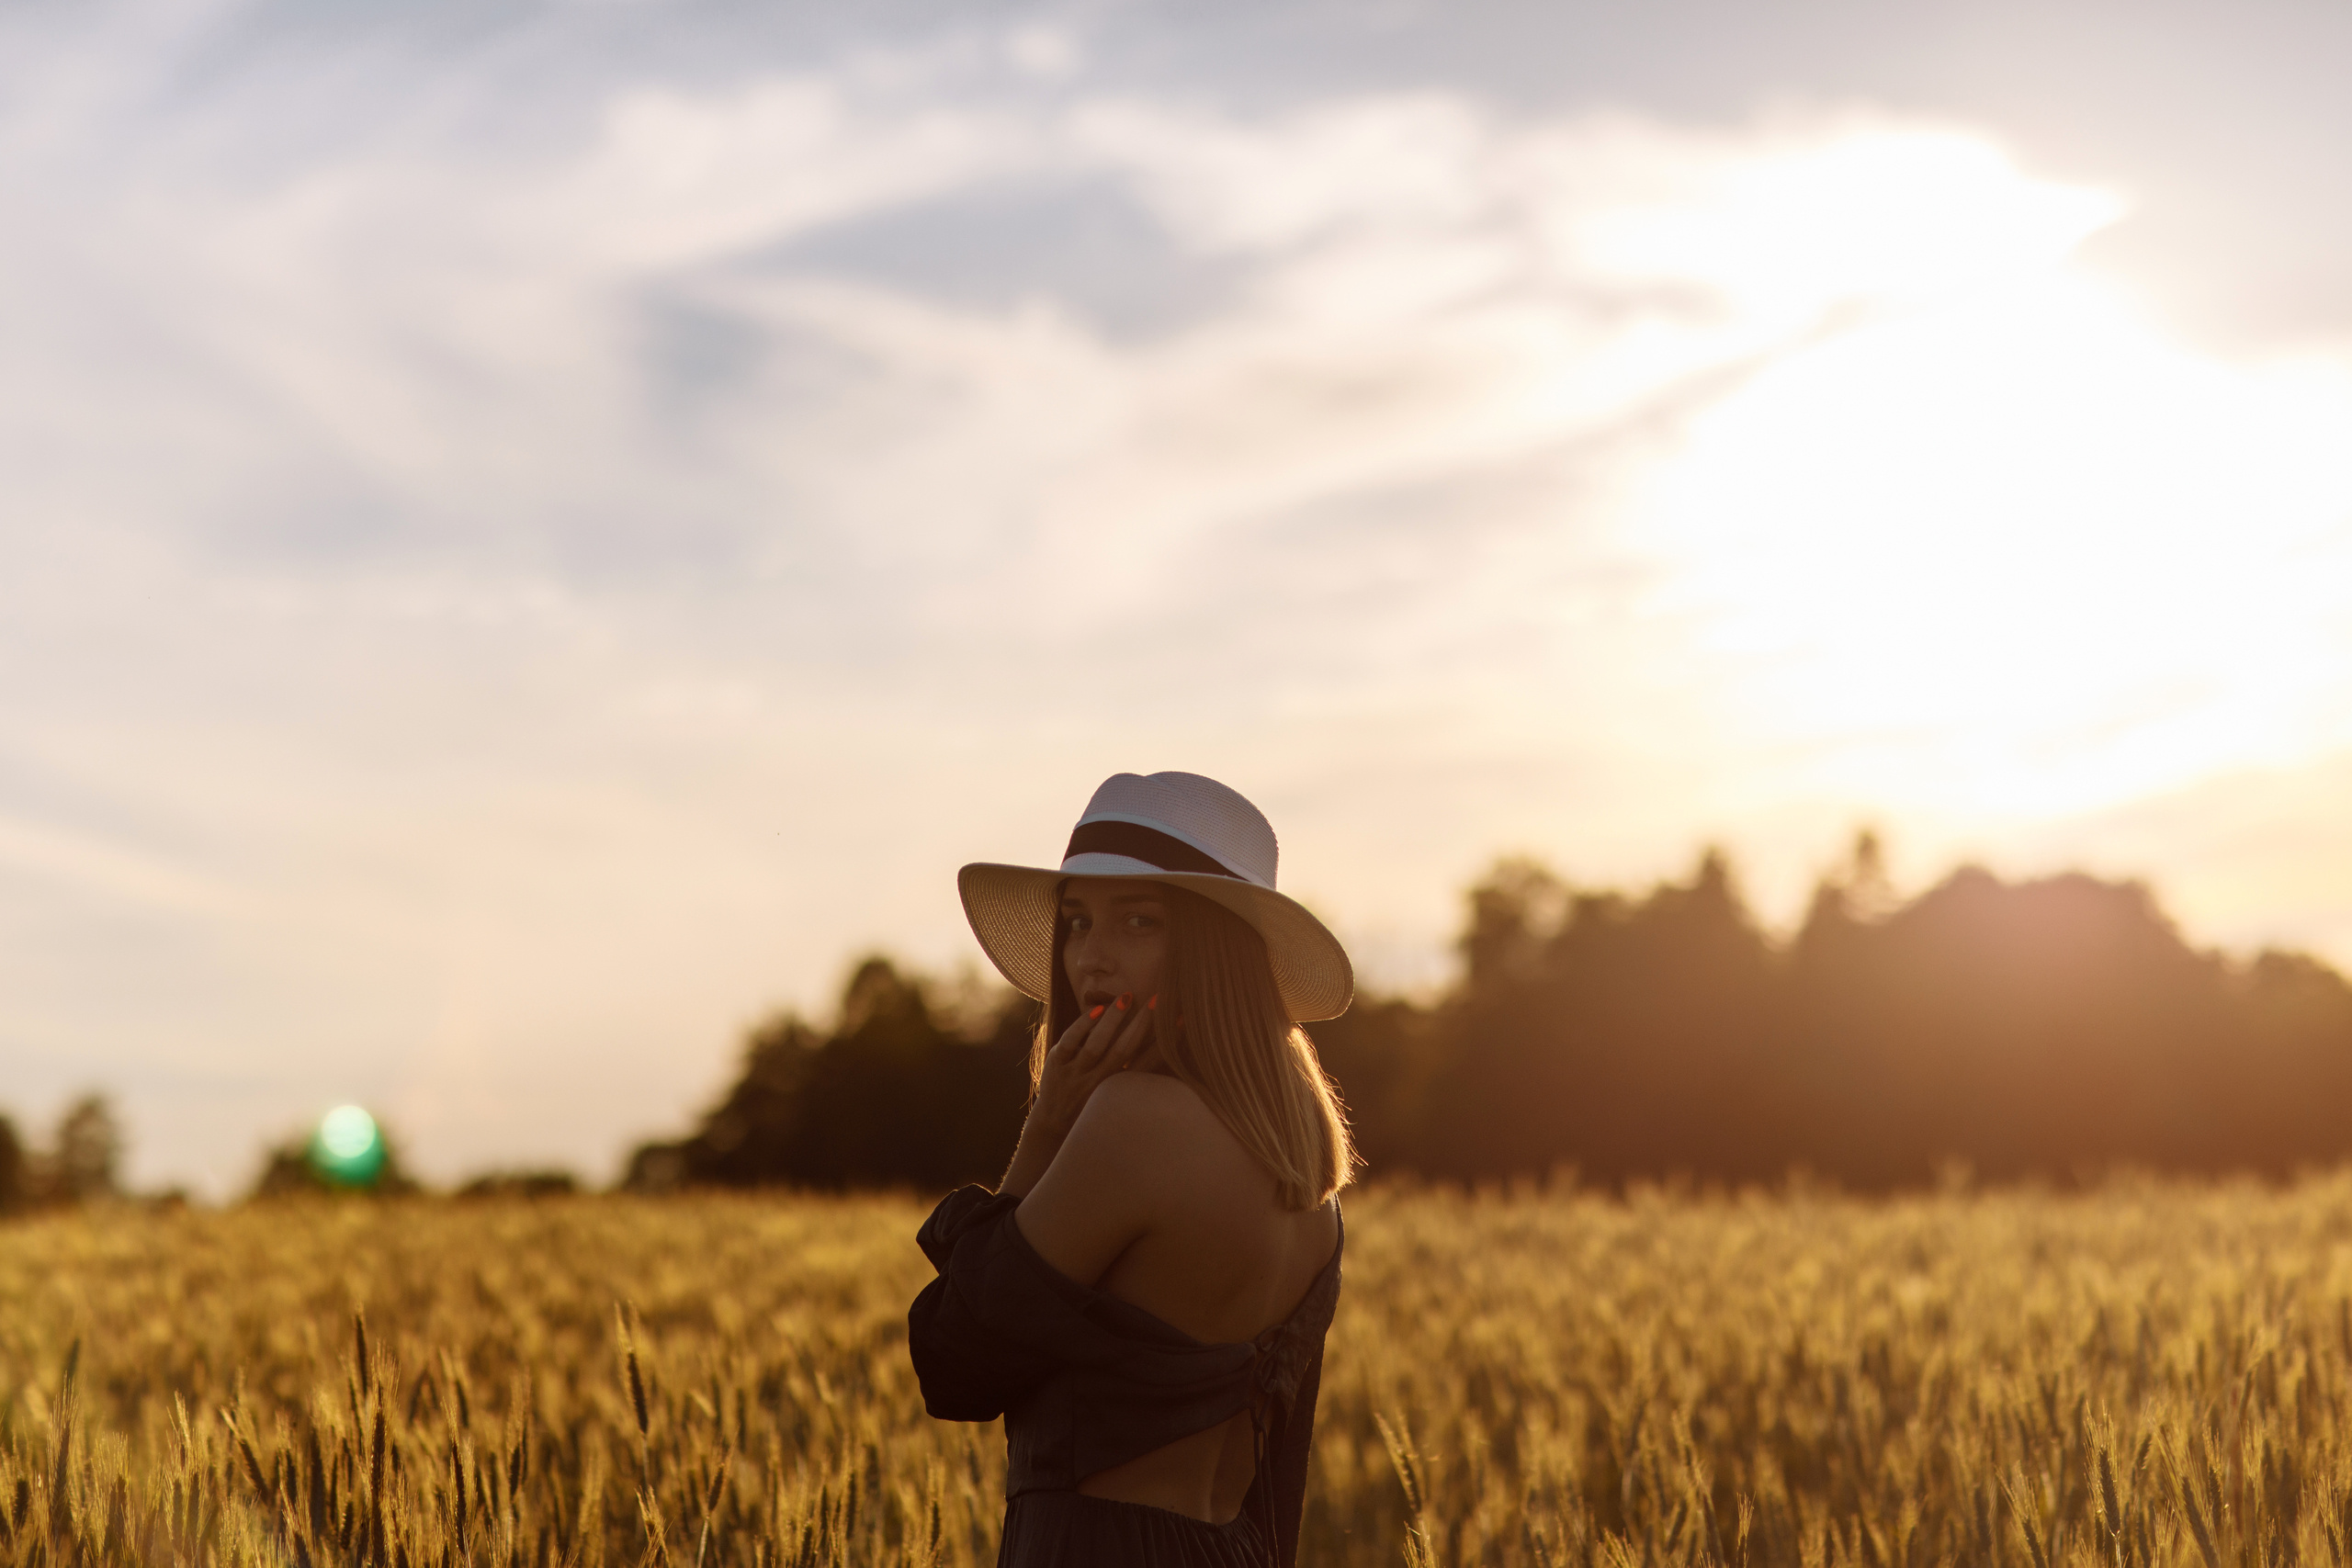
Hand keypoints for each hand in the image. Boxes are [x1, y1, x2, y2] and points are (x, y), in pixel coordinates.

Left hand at [998, 994, 1156, 1195]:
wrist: (1053, 1129)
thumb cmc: (1094, 1108)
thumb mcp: (1117, 1097)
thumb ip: (1136, 1076)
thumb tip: (1165, 1050)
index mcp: (1119, 1091)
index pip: (1148, 1062)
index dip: (1166, 1041)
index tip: (1181, 1018)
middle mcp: (1099, 1083)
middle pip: (1125, 1049)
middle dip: (1143, 1023)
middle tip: (1158, 998)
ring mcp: (1076, 1075)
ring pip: (1097, 1044)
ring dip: (1113, 1019)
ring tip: (1126, 997)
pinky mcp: (1055, 1065)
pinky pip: (1070, 1041)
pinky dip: (1083, 1024)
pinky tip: (1097, 1008)